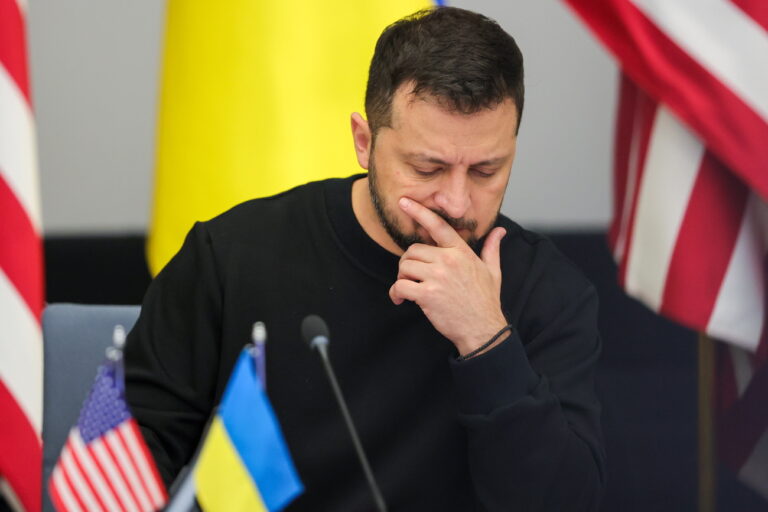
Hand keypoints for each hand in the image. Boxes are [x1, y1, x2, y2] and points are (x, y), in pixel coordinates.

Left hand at [389, 197, 508, 355]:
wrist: (482, 329)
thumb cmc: (486, 301)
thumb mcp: (493, 271)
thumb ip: (492, 248)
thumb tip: (500, 231)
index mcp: (461, 252)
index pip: (438, 226)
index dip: (419, 212)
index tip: (404, 202)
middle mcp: (448, 260)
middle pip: (413, 250)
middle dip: (409, 263)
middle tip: (413, 277)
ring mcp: (437, 277)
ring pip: (404, 266)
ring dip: (402, 277)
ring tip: (409, 289)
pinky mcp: (427, 294)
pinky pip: (400, 285)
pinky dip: (396, 293)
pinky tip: (401, 299)